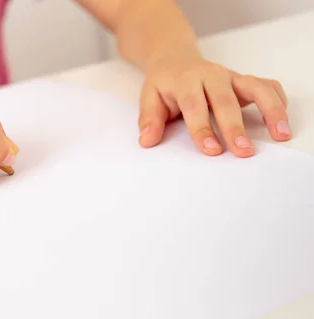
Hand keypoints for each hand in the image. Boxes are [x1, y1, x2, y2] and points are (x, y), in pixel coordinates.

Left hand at [138, 52, 290, 156]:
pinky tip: (281, 121)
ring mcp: (231, 77)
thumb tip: (146, 140)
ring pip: (255, 88)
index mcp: (186, 81)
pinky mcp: (243, 80)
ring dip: (269, 110)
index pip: (194, 106)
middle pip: (225, 101)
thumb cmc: (164, 83)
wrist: (174, 58)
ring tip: (280, 134)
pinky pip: (266, 86)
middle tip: (243, 151)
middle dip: (235, 127)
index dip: (202, 128)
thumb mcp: (149, 97)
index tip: (211, 150)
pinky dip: (277, 100)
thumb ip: (149, 119)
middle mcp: (211, 76)